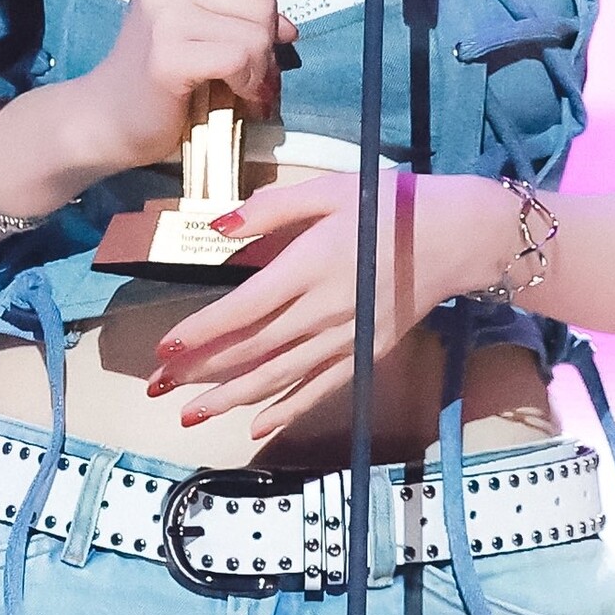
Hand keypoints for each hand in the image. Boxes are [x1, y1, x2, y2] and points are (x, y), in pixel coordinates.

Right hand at [91, 0, 296, 170]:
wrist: (107, 119)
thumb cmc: (158, 73)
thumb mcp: (198, 27)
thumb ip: (239, 14)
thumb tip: (290, 28)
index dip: (265, 4)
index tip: (251, 36)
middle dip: (266, 43)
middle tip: (252, 73)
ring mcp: (163, 14)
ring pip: (255, 32)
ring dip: (260, 69)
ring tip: (243, 87)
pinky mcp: (168, 54)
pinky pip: (239, 58)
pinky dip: (248, 83)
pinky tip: (235, 96)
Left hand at [145, 171, 504, 439]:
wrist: (454, 237)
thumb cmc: (386, 204)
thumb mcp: (327, 190)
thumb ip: (270, 210)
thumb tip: (218, 229)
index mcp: (309, 266)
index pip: (243, 310)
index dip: (201, 333)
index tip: (165, 350)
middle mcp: (323, 311)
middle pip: (252, 349)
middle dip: (202, 371)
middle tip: (160, 388)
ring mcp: (345, 339)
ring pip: (279, 376)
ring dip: (231, 398)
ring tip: (191, 414)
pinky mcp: (365, 353)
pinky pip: (319, 388)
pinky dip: (286, 409)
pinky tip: (255, 425)